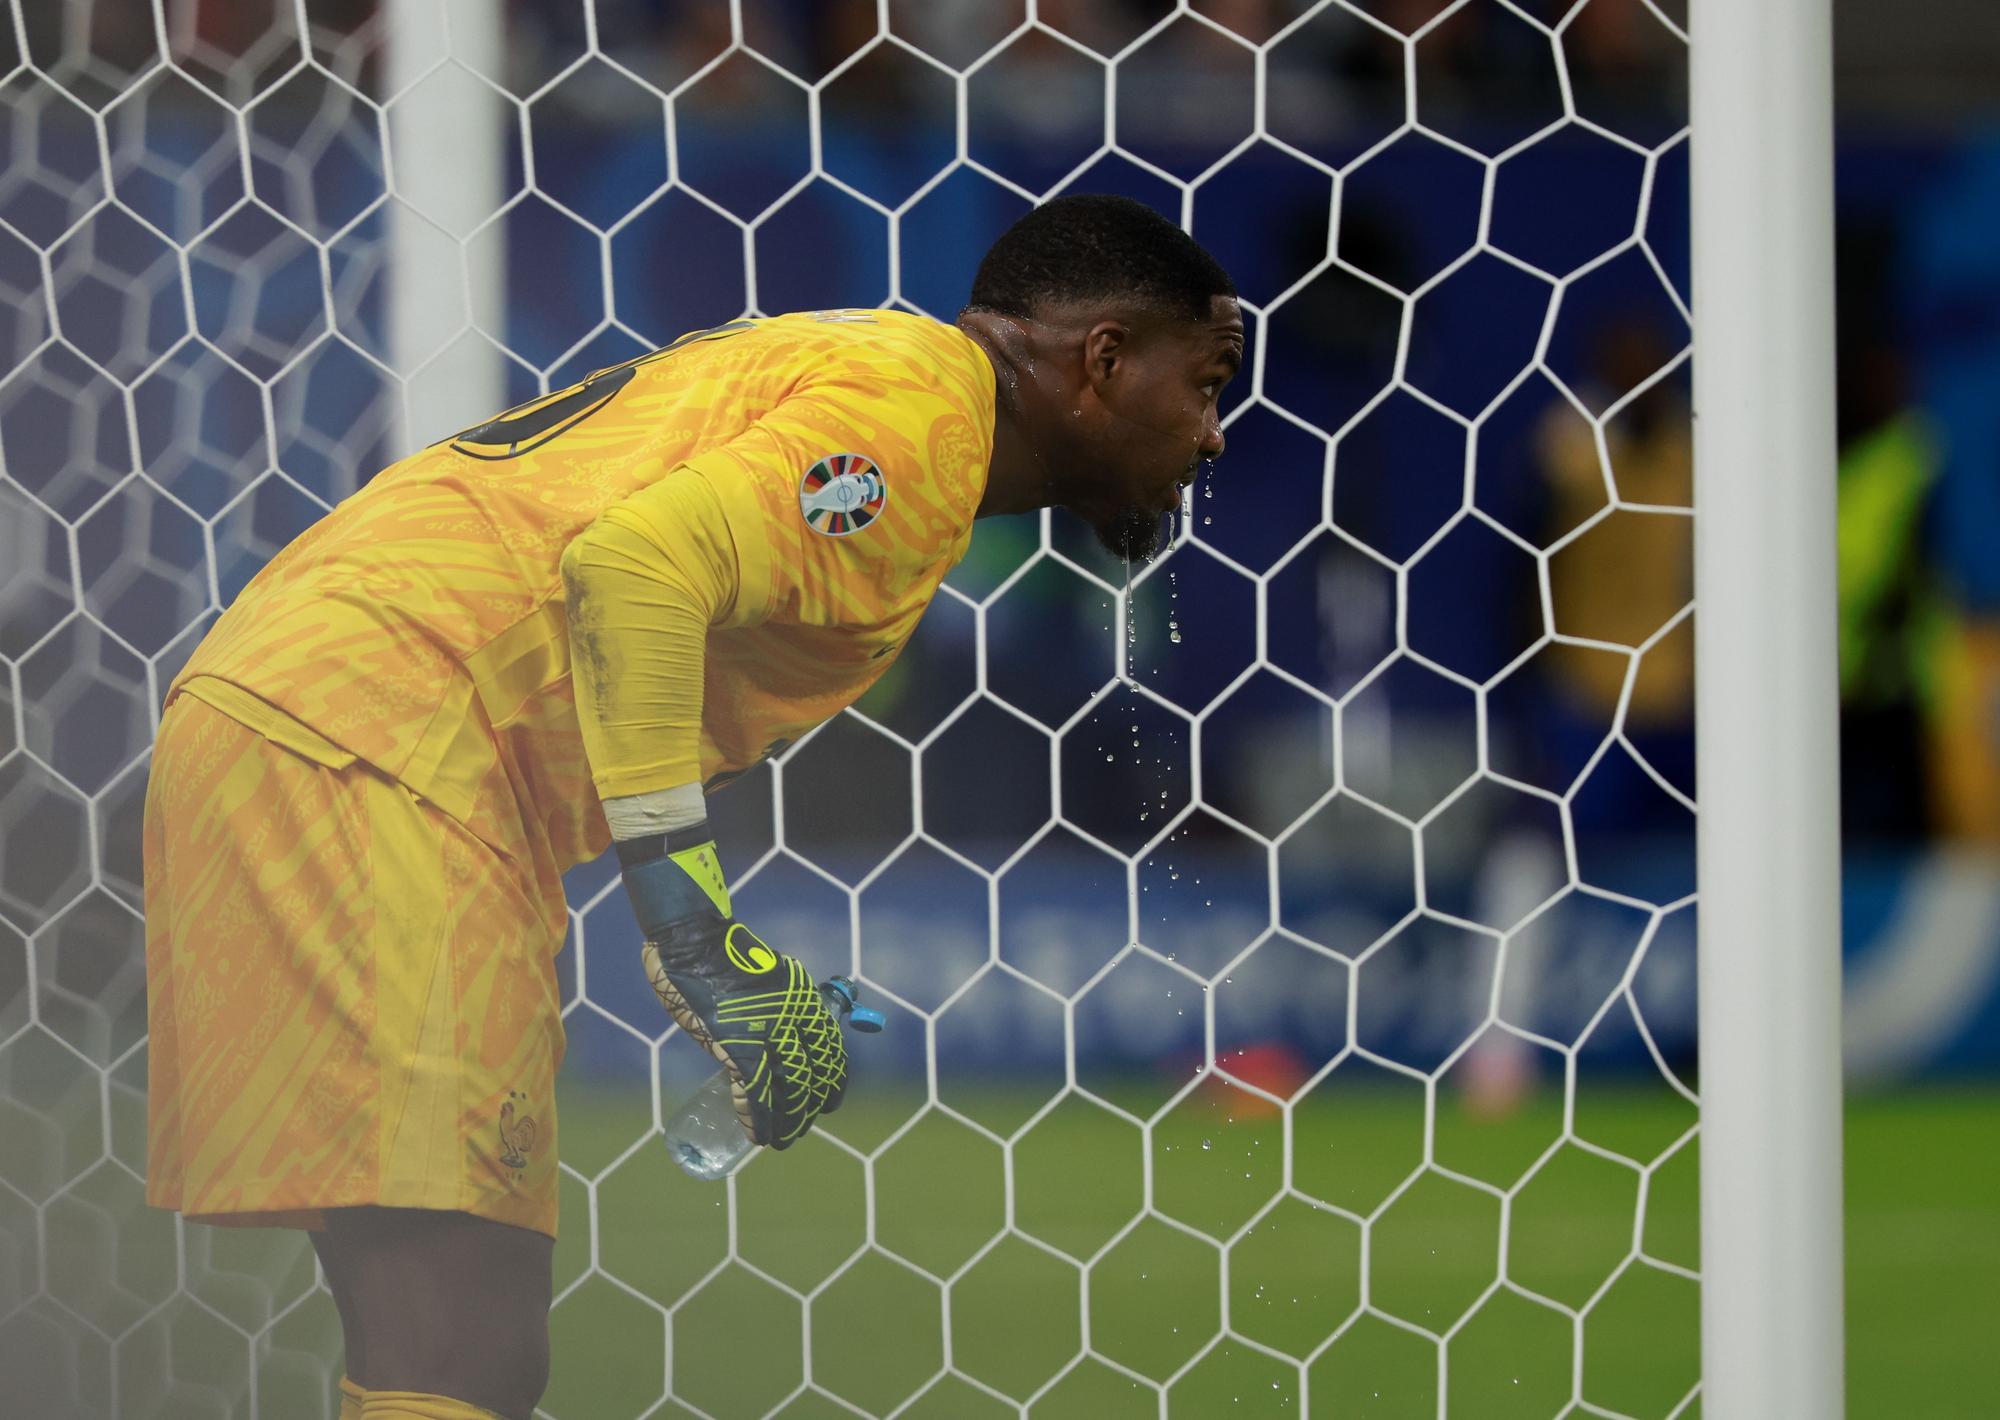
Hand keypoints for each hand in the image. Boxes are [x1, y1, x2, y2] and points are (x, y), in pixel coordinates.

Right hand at [622, 828, 845, 1148]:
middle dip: (808, 1109)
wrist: (692, 938)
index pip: (830, 1052)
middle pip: (813, 1076)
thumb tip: (782, 1034)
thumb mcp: (771, 977)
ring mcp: (768, 1032)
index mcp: (805, 1001)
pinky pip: (755, 1093)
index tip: (827, 1102)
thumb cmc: (724, 956)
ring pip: (790, 1091)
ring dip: (787, 1122)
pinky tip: (757, 1135)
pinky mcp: (738, 1045)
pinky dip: (757, 1119)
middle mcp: (795, 1018)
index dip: (831, 1083)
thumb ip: (779, 1006)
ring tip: (782, 1140)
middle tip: (799, 1128)